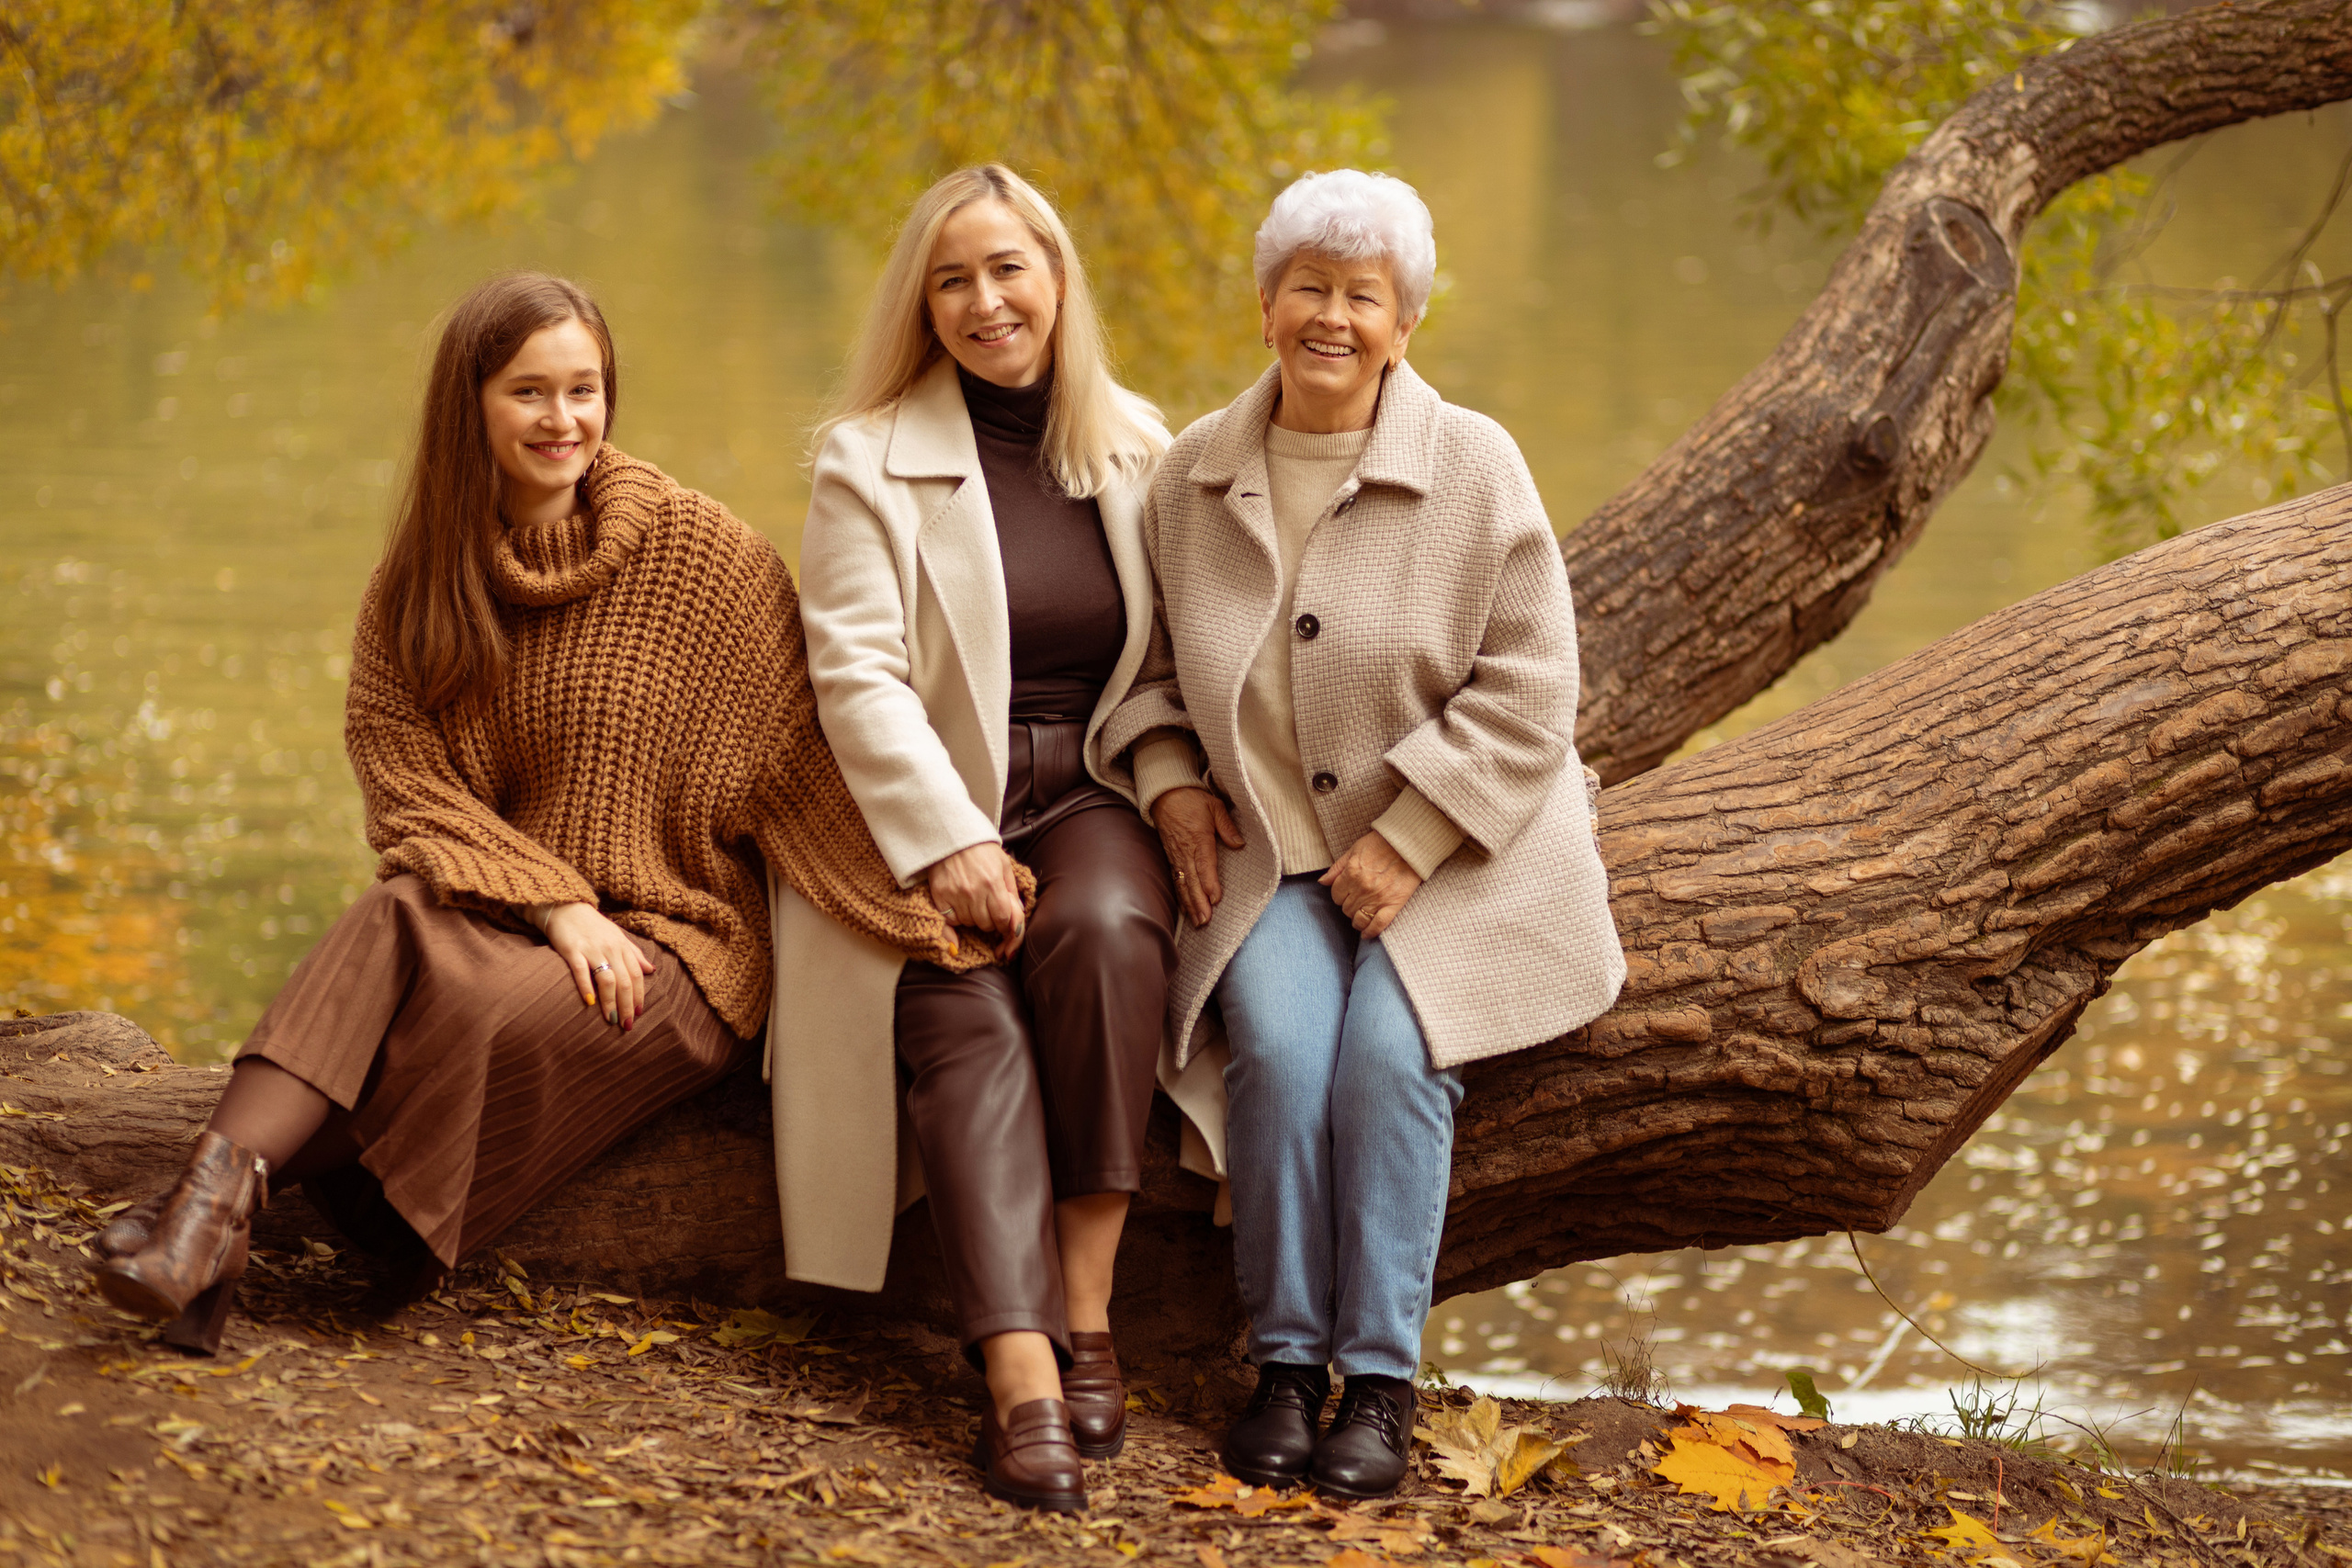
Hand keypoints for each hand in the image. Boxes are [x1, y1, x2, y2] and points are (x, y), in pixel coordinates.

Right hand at [537, 903, 657, 1028]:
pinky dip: (586, 987)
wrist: (566, 906)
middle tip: (626, 1025)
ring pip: (607, 979)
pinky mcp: (572, 949)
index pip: (636, 975)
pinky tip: (590, 1003)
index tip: (638, 1013)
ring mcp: (591, 948)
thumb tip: (651, 970)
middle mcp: (610, 948)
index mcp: (622, 946)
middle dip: (627, 1005)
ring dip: (610, 1002)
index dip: (639, 995)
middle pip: (624, 981)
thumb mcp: (617, 935)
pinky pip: (581, 970)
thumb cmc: (592, 925)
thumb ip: (634, 953)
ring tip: (611, 1019)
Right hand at [928, 842, 1026, 960]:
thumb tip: (1018, 912)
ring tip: (974, 905)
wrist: (952, 836)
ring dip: (973, 918)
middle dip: (990, 922)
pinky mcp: (940, 896)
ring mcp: (955, 894)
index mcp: (993, 883)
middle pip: (985, 924)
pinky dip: (957, 917)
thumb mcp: (1003, 864)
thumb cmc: (981, 850)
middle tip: (988, 912)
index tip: (1003, 923)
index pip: (1002, 917)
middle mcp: (974, 891)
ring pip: (968, 923)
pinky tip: (960, 906)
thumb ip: (1012, 889)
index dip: (1005, 924)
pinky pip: (951, 919)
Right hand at [1152, 786, 1243, 927]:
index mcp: (1198, 837)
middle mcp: (1185, 850)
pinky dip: (1181, 897)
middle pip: (1193, 880)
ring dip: (1191, 904)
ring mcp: (1176, 855)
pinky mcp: (1171, 858)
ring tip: (1198, 922)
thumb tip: (1239, 843)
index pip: (1204, 863)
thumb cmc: (1192, 799)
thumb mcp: (1214, 805)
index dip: (1209, 882)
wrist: (1165, 795)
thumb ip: (1227, 826)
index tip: (1214, 898)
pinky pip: (1176, 880)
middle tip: (1205, 921)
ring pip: (1183, 884)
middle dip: (1199, 902)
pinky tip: (1187, 910)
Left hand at [1320, 830, 1421, 939]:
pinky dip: (1371, 932)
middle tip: (1356, 901)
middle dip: (1348, 906)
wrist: (1408, 844)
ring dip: (1357, 920)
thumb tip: (1322, 882)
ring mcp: (1378, 898)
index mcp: (1351, 874)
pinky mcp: (1393, 904)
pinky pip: (1378, 925)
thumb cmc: (1380, 843)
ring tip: (1360, 916)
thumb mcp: (1354, 850)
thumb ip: (1337, 868)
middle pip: (1346, 909)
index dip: (1340, 895)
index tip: (1346, 893)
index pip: (1336, 896)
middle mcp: (1362, 888)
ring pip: (1359, 920)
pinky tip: (1367, 934)